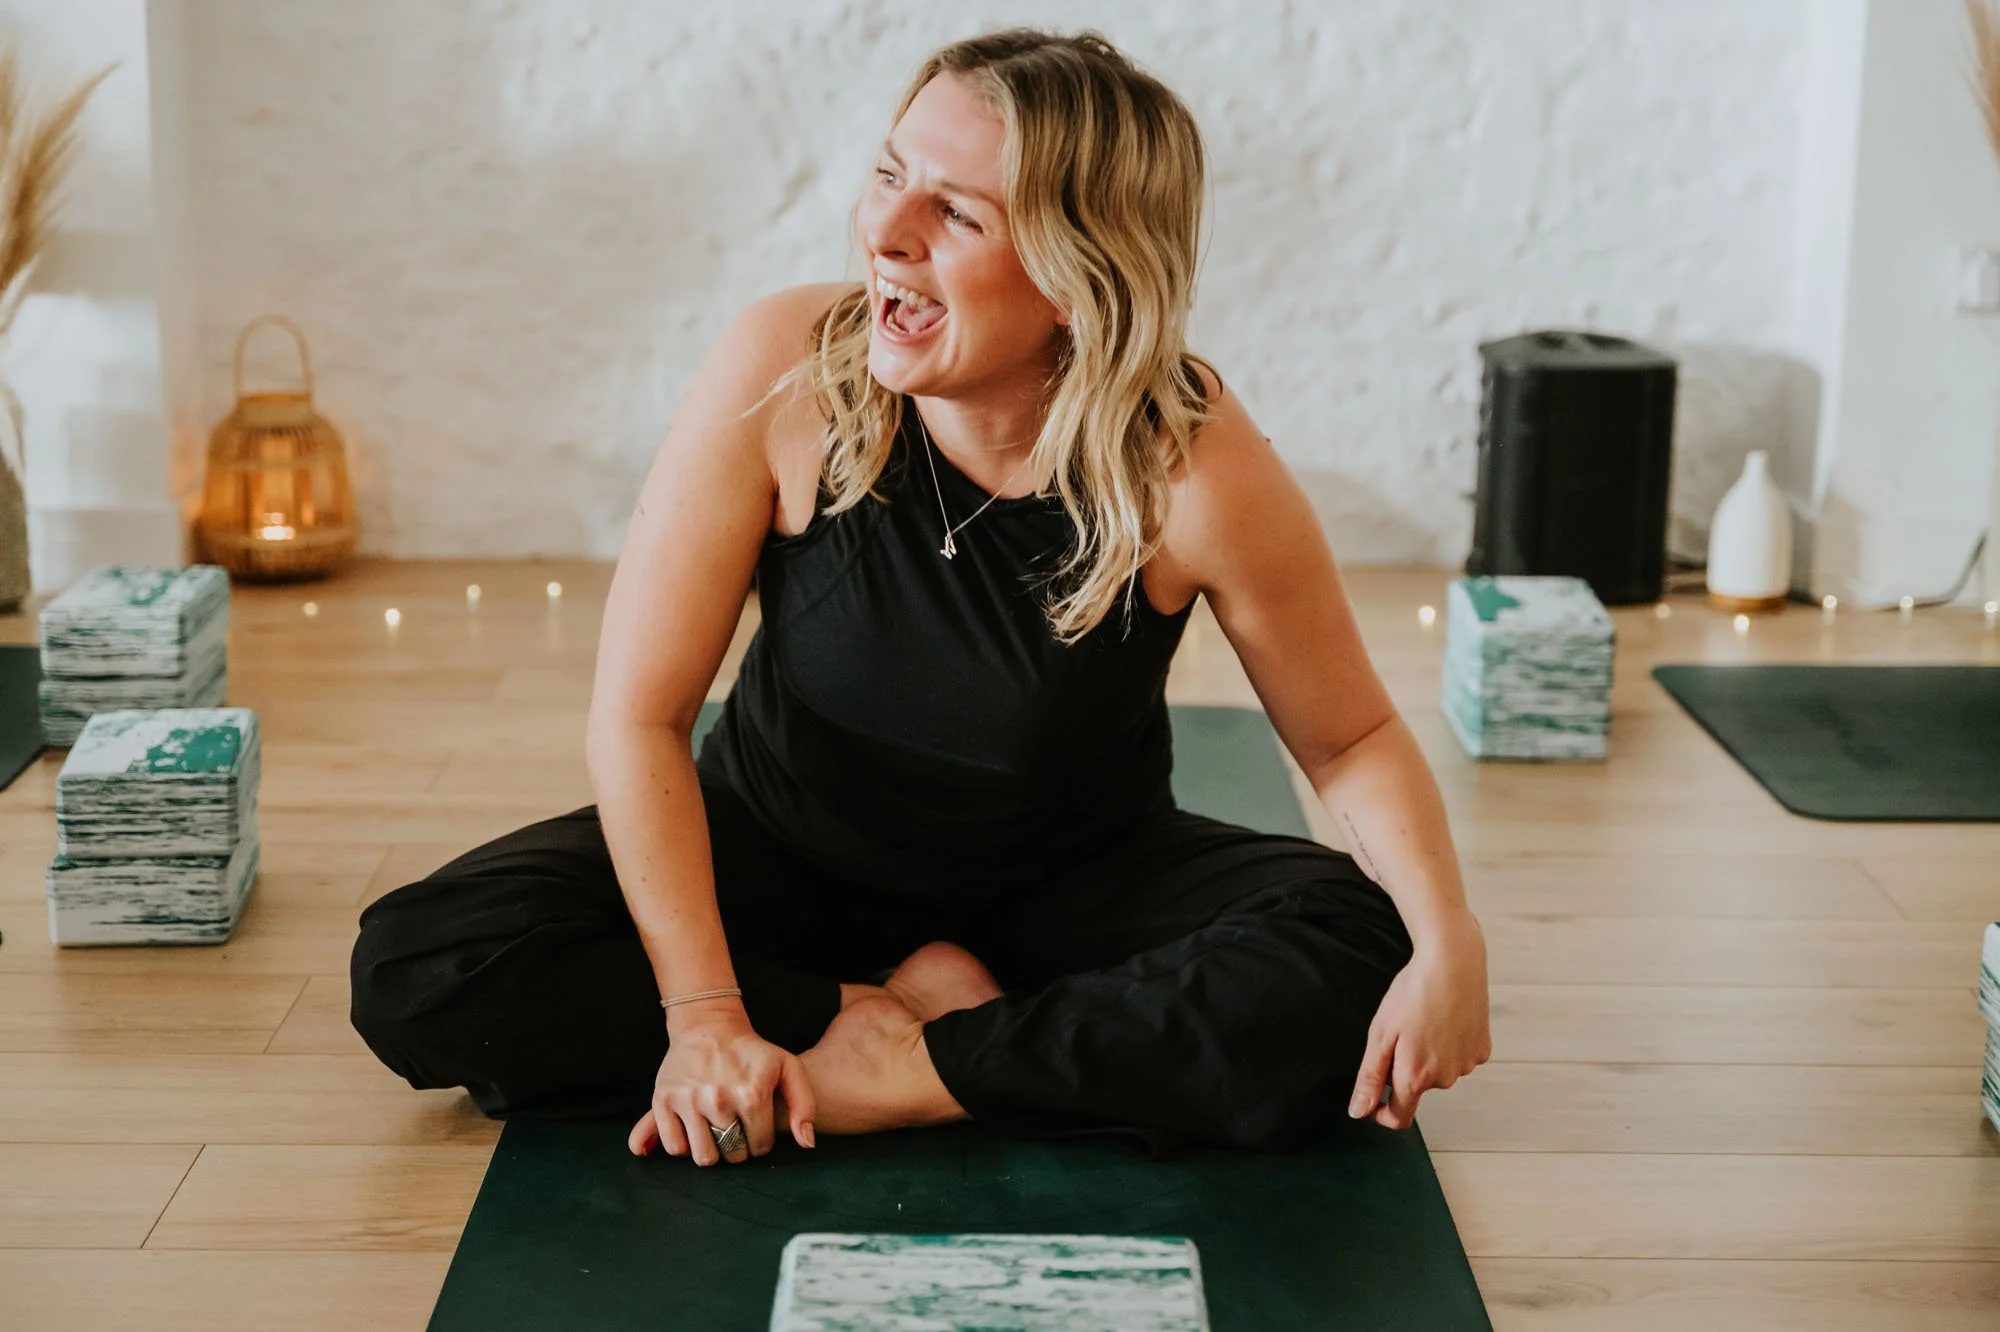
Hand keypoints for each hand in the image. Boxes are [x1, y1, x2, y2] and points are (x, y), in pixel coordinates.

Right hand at [628, 1006, 816, 1164]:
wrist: (709, 1027)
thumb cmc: (752, 1053)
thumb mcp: (788, 1068)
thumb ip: (804, 1106)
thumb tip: (806, 1143)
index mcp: (752, 1093)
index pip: (760, 1146)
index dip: (760, 1140)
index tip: (756, 1124)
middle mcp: (718, 1099)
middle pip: (733, 1155)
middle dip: (737, 1147)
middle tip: (735, 1126)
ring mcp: (688, 1100)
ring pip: (704, 1157)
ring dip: (711, 1149)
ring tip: (716, 1129)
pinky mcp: (663, 1100)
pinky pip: (674, 1147)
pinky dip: (684, 1144)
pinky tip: (694, 1128)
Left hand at [1347, 918, 1490, 1129]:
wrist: (1453, 962)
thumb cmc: (1413, 993)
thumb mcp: (1380, 1034)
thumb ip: (1370, 1078)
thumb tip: (1359, 1111)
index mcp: (1416, 1077)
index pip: (1399, 1117)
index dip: (1381, 1113)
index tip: (1374, 1099)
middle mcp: (1445, 1078)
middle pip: (1418, 1088)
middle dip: (1405, 1069)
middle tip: (1401, 1032)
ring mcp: (1467, 1065)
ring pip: (1439, 1071)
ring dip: (1428, 1056)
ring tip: (1424, 1021)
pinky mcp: (1482, 1050)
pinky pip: (1459, 1057)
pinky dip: (1450, 1046)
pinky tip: (1445, 1020)